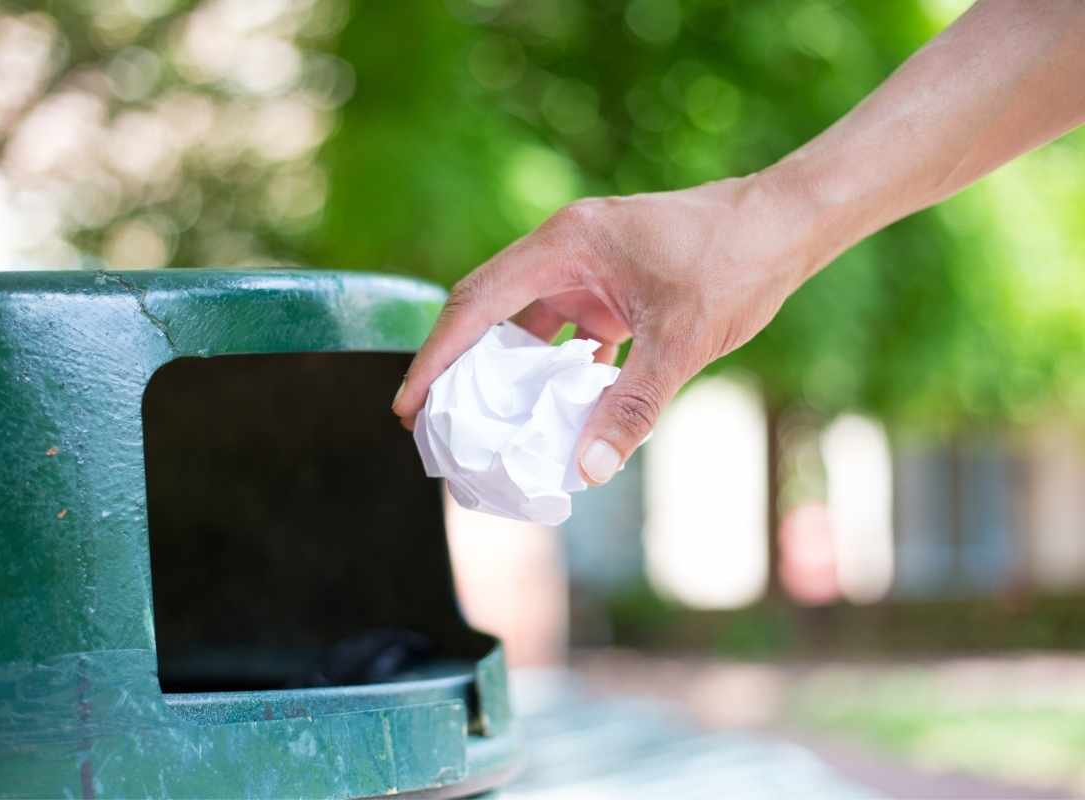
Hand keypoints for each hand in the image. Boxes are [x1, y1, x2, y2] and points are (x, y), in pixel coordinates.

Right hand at [392, 172, 826, 484]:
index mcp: (565, 245)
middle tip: (435, 423)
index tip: (408, 404)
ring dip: (511, 373)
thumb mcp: (681, 340)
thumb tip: (590, 470)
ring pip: (529, 325)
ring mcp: (589, 268)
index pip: (477, 303)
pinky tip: (559, 410)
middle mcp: (566, 250)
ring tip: (489, 425)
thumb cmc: (735, 262)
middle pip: (490, 312)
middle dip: (461, 369)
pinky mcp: (613, 286)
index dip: (436, 357)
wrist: (788, 224)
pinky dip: (558, 370)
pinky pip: (567, 331)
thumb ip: (632, 404)